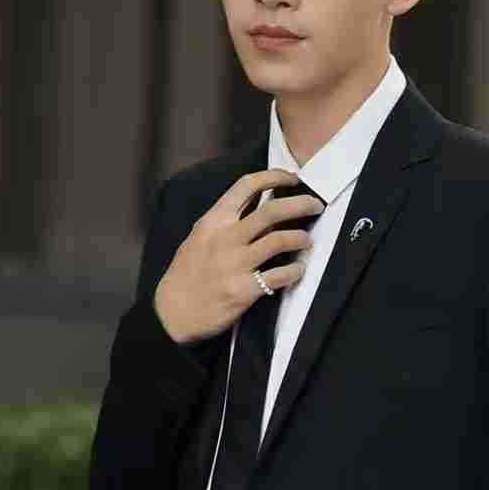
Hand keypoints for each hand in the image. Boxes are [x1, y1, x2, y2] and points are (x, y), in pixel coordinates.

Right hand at [153, 169, 324, 344]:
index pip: (246, 186)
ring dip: (301, 237)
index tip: (292, 178)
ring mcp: (234, 265)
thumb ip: (225, 221)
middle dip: (300, 204)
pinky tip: (298, 270)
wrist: (172, 313)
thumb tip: (259, 204)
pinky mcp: (243, 290)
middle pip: (271, 210)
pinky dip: (294, 271)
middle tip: (315, 205)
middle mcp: (225, 239)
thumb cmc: (187, 274)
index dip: (274, 176)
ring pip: (279, 240)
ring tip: (307, 240)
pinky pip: (278, 276)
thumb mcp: (199, 238)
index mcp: (213, 221)